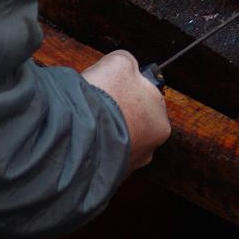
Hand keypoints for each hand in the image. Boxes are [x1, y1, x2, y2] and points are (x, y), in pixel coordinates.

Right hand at [81, 51, 170, 172]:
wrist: (77, 133)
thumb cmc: (104, 97)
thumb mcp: (120, 61)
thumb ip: (129, 63)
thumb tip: (127, 66)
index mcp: (161, 121)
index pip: (147, 99)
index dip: (127, 90)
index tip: (112, 87)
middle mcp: (150, 147)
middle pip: (134, 121)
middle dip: (118, 113)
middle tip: (98, 104)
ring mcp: (129, 165)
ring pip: (118, 140)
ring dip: (106, 131)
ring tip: (88, 121)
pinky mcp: (109, 176)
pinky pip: (103, 155)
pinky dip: (95, 147)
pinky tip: (83, 137)